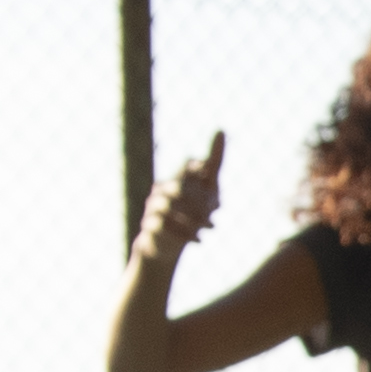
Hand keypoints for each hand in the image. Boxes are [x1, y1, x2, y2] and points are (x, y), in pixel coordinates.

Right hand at [136, 131, 227, 274]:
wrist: (166, 241)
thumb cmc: (190, 208)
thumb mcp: (207, 186)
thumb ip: (213, 161)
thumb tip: (221, 130)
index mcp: (177, 178)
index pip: (188, 167)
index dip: (203, 174)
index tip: (214, 185)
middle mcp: (161, 191)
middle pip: (178, 188)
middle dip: (200, 199)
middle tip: (216, 210)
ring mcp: (153, 209)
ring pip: (167, 208)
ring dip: (193, 218)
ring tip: (211, 226)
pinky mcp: (149, 228)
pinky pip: (162, 228)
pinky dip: (183, 235)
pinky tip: (200, 240)